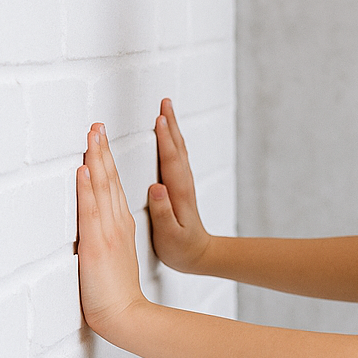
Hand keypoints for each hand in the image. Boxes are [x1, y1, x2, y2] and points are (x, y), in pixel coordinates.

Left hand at [76, 123, 148, 340]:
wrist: (125, 314)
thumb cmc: (118, 294)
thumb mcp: (116, 258)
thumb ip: (111, 238)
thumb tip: (100, 226)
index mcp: (122, 228)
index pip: (113, 188)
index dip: (107, 163)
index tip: (101, 141)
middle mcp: (118, 225)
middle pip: (109, 181)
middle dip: (103, 152)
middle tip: (97, 127)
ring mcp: (109, 232)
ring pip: (102, 188)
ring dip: (96, 160)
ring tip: (92, 137)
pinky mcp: (98, 243)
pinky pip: (92, 209)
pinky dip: (88, 188)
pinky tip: (84, 169)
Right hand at [148, 98, 211, 272]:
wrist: (201, 255)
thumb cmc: (182, 248)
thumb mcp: (170, 235)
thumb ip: (162, 212)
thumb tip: (156, 187)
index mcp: (178, 194)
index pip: (171, 161)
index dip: (165, 140)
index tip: (159, 119)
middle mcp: (183, 185)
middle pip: (177, 149)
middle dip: (170, 124)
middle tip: (164, 102)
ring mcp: (183, 184)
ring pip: (178, 150)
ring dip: (173, 129)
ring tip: (166, 110)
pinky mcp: (181, 187)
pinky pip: (176, 157)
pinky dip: (172, 142)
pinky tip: (168, 135)